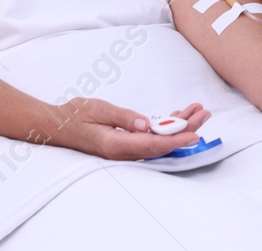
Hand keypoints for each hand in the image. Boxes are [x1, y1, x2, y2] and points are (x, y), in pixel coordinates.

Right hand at [53, 98, 210, 160]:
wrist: (57, 125)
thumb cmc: (75, 115)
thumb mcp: (98, 110)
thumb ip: (122, 117)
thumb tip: (145, 124)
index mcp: (116, 145)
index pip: (152, 145)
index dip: (175, 140)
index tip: (195, 134)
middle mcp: (124, 151)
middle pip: (161, 144)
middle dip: (186, 129)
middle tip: (204, 113)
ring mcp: (126, 148)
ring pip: (159, 140)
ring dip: (180, 125)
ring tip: (199, 110)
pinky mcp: (127, 142)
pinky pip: (151, 137)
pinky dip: (167, 125)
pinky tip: (180, 114)